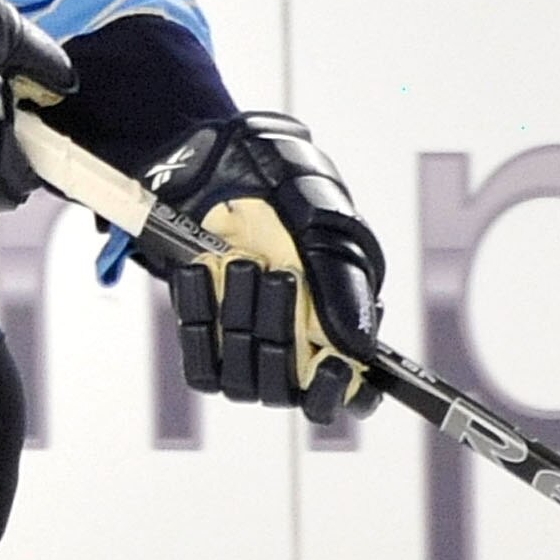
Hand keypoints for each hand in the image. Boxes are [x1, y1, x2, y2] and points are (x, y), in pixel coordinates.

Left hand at [149, 113, 383, 423]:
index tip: (334, 364)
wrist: (215, 164)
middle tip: (278, 273)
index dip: (343, 390)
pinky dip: (199, 320)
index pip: (350, 395)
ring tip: (240, 262)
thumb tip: (360, 349)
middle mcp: (297, 350)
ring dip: (242, 321)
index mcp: (341, 326)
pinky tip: (200, 272)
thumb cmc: (281, 189)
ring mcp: (249, 351)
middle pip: (292, 387)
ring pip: (245, 382)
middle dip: (282, 329)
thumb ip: (342, 287)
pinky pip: (202, 365)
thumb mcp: (320, 224)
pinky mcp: (207, 343)